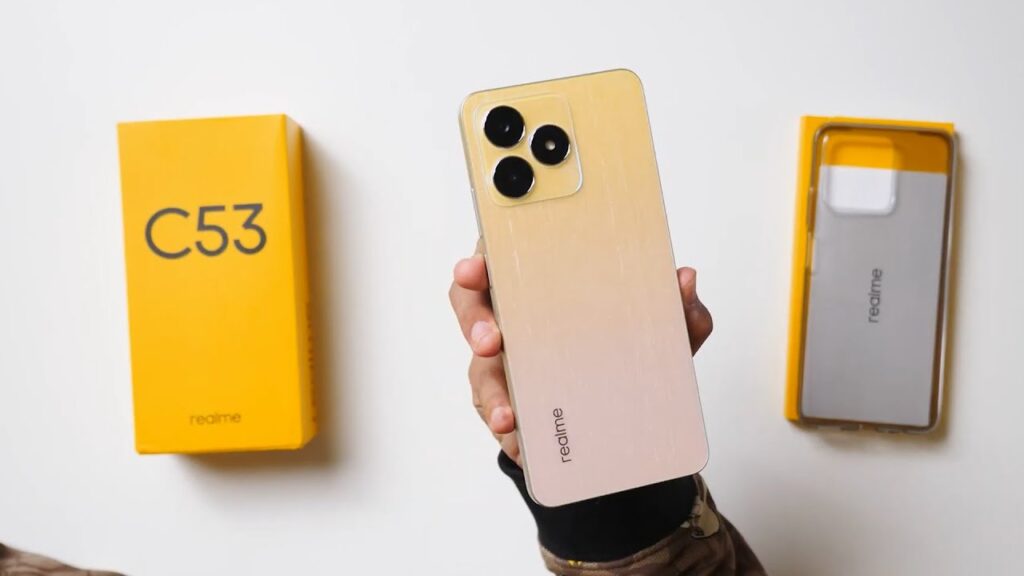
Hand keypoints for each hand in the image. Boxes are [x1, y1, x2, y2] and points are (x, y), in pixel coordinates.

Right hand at [448, 241, 712, 464]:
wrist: (622, 418)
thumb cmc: (624, 350)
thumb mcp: (658, 332)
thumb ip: (677, 309)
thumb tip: (685, 280)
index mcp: (540, 281)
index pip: (501, 256)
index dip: (481, 259)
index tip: (478, 267)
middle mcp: (514, 317)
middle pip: (473, 307)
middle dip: (474, 321)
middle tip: (491, 339)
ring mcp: (504, 363)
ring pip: (481, 370)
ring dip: (492, 392)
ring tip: (508, 415)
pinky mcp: (507, 403)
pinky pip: (497, 416)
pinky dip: (508, 431)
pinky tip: (520, 443)